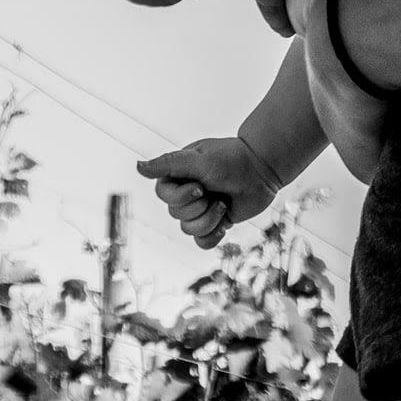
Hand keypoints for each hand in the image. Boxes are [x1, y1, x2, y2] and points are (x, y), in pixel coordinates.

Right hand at [138, 137, 281, 245]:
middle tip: (215, 191)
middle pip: (176, 215)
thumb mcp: (198, 158)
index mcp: (176, 176)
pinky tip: (225, 223)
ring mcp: (200, 209)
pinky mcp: (215, 222)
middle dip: (199, 206)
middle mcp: (185, 193)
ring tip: (224, 203)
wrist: (262, 169)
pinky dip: (213, 236)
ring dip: (209, 219)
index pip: (163, 197)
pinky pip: (202, 242)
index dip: (181, 197)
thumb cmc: (230, 159)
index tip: (201, 185)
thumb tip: (138, 166)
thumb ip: (169, 164)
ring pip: (189, 230)